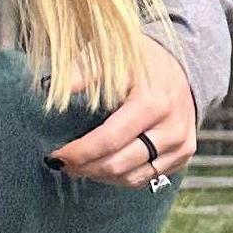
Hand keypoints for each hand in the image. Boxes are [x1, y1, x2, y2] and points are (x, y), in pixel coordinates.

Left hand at [48, 44, 198, 187]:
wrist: (183, 63)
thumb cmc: (139, 58)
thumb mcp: (111, 55)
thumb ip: (82, 71)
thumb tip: (47, 88)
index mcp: (152, 102)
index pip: (108, 141)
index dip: (79, 153)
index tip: (55, 155)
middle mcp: (171, 128)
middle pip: (120, 165)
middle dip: (86, 168)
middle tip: (62, 164)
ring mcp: (181, 143)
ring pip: (133, 177)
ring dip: (101, 176)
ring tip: (80, 167)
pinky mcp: (185, 153)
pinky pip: (148, 177)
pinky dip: (122, 176)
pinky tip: (103, 166)